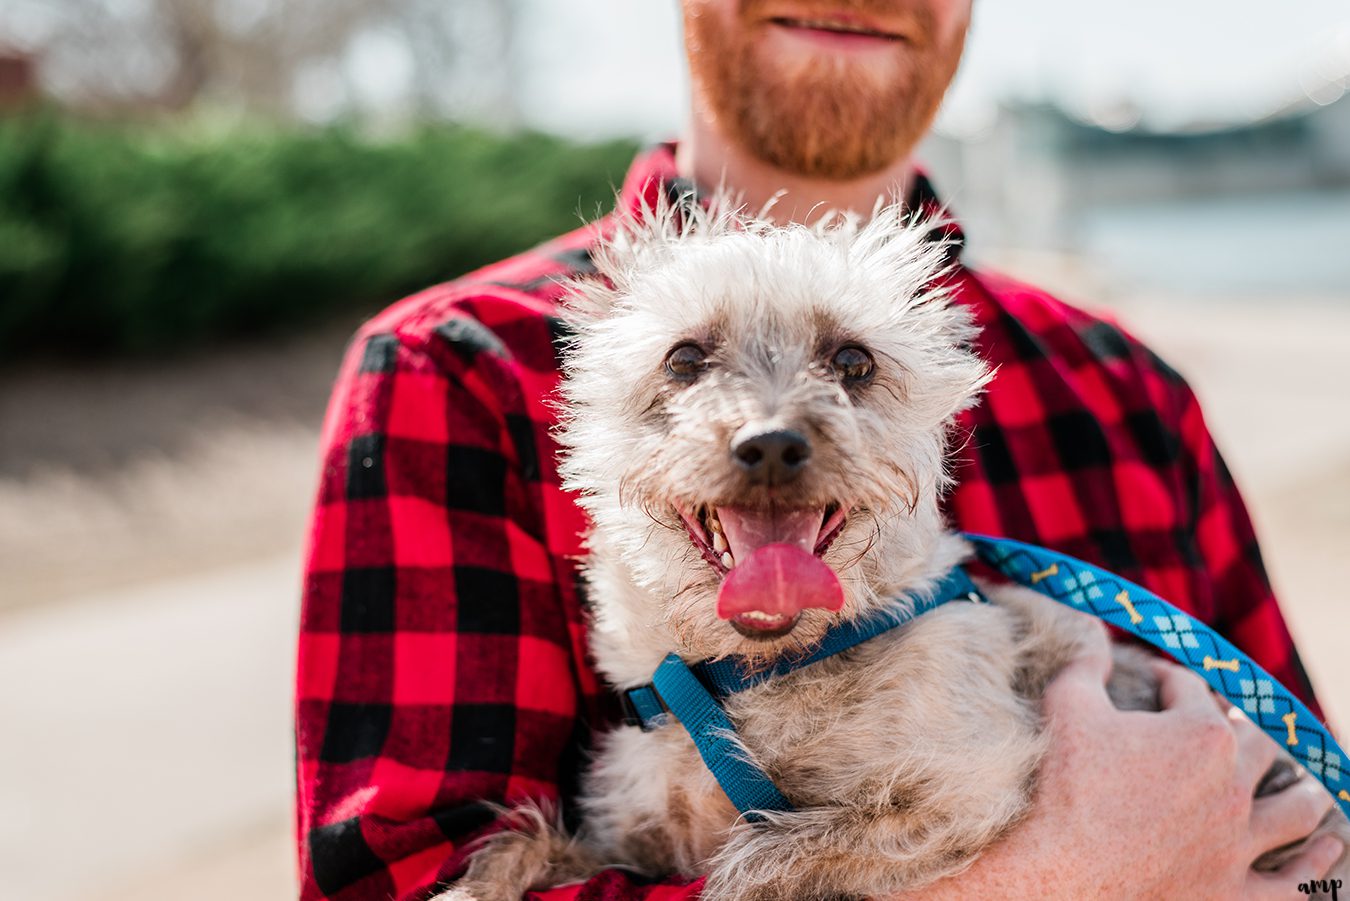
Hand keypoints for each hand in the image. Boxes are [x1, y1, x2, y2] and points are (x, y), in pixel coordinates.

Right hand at [890, 622, 1342, 899]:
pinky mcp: (1234, 893)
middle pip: (1257, 747)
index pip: (1194, 691)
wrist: (1058, 872)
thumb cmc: (1061, 785)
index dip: (1173, 680)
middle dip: (1246, 731)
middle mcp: (1232, 786)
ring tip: (1311, 793)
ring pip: (1295, 815)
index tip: (1159, 679)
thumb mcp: (1067, 706)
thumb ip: (1086, 661)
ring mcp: (1239, 844)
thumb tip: (1093, 625)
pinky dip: (1313, 870)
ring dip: (1305, 799)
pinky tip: (1326, 855)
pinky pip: (1292, 885)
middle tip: (1233, 729)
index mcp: (1199, 734)